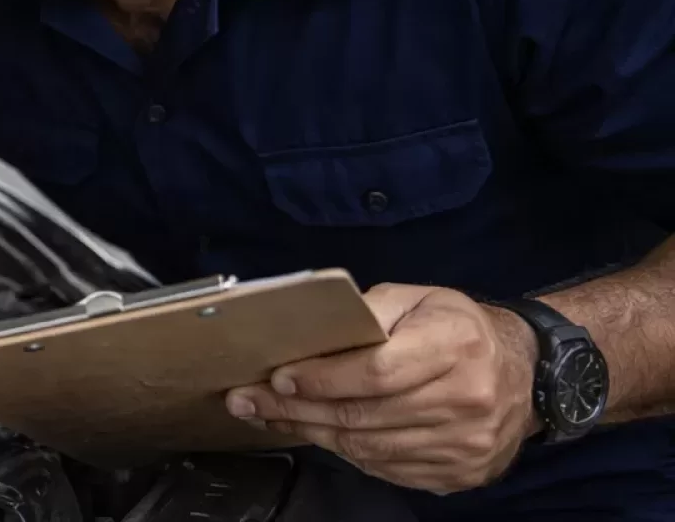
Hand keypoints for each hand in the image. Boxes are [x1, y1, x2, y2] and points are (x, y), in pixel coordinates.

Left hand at [223, 284, 541, 493]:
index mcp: (456, 345)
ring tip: (271, 418)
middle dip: (296, 409)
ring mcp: (467, 442)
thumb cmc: (457, 328)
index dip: (322, 377)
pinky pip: (387, 468)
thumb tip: (311, 332)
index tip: (278, 377)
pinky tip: (320, 434)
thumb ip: (368, 311)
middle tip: (248, 402)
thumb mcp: (418, 299)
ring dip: (312, 433)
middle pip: (364, 414)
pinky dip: (347, 452)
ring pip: (369, 447)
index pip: (376, 370)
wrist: (524, 372)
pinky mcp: (462, 472)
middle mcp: (467, 398)